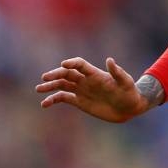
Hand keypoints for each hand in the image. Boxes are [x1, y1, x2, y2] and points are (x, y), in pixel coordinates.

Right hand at [35, 57, 150, 122]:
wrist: (129, 108)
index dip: (72, 63)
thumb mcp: (126, 82)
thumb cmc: (129, 93)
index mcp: (95, 74)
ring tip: (38, 89)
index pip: (80, 65)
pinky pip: (64, 98)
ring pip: (62, 85)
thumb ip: (117, 72)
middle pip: (67, 73)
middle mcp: (86, 80)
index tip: (64, 64)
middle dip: (55, 74)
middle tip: (45, 78)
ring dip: (50, 86)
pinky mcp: (80, 101)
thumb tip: (109, 60)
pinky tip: (44, 104)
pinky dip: (53, 99)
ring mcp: (82, 90)